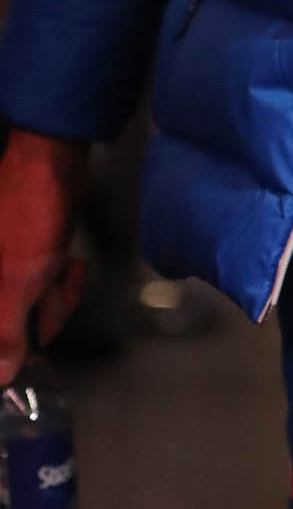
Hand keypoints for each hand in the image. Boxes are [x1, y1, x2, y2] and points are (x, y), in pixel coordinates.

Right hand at [0, 128, 89, 383]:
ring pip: (32, 312)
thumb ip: (4, 334)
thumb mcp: (16, 283)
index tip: (30, 343)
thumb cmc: (27, 217)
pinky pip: (44, 291)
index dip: (10, 345)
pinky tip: (70, 263)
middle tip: (49, 292)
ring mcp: (6, 273)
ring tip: (63, 270)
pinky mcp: (28, 262)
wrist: (54, 163)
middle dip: (40, 317)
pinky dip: (61, 282)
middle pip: (12, 331)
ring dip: (56, 298)